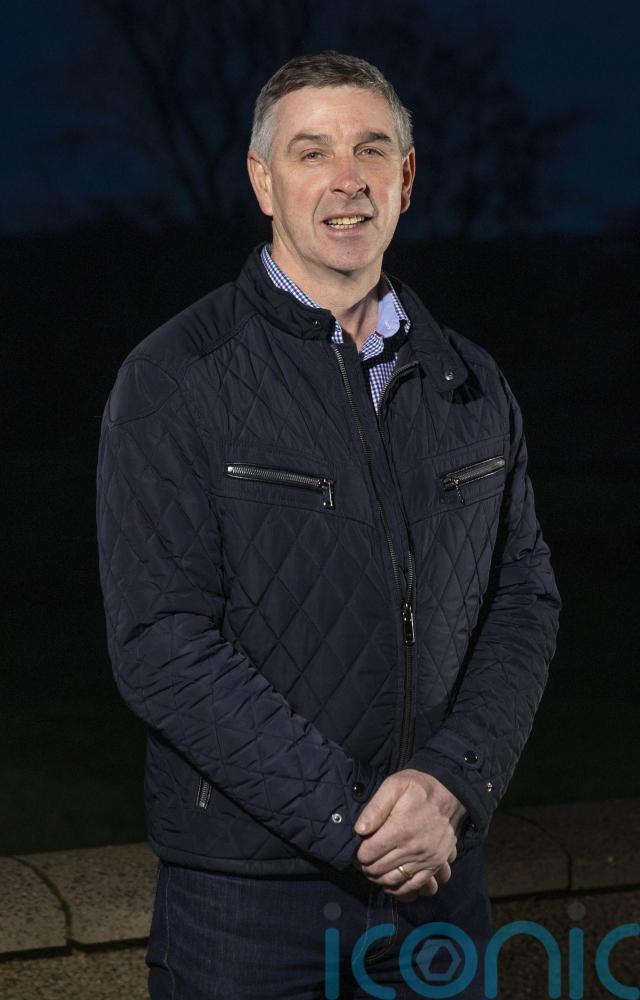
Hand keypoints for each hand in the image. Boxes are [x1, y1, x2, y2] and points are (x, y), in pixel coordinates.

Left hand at [353, 769, 466, 898]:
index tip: (357, 847)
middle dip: (366, 866)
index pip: (368, 854)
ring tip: (373, 868)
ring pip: (393, 881)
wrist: (450, 793)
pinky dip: (399, 889)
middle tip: (363, 858)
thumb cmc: (419, 788)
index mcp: (400, 829)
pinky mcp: (435, 865)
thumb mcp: (395, 786)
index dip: (358, 853)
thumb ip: (376, 807)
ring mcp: (426, 860)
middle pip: (378, 869)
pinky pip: (413, 886)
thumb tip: (359, 830)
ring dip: (378, 878)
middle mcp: (413, 849)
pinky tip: (390, 881)